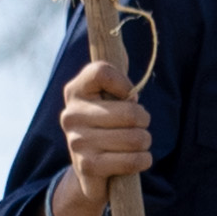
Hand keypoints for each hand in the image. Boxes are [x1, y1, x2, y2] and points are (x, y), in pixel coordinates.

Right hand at [50, 63, 154, 215]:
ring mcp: (77, 141)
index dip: (125, 84)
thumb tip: (120, 44)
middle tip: (140, 126)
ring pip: (134, 137)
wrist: (91, 170)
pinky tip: (139, 158)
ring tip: (139, 143)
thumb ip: (115, 75)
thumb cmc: (108, 125)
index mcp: (75, 90)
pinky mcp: (87, 166)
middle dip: (144, 121)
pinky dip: (143, 159)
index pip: (102, 72)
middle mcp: (71, 114)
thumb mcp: (109, 97)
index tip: (129, 96)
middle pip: (129, 112)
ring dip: (145, 142)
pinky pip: (131, 160)